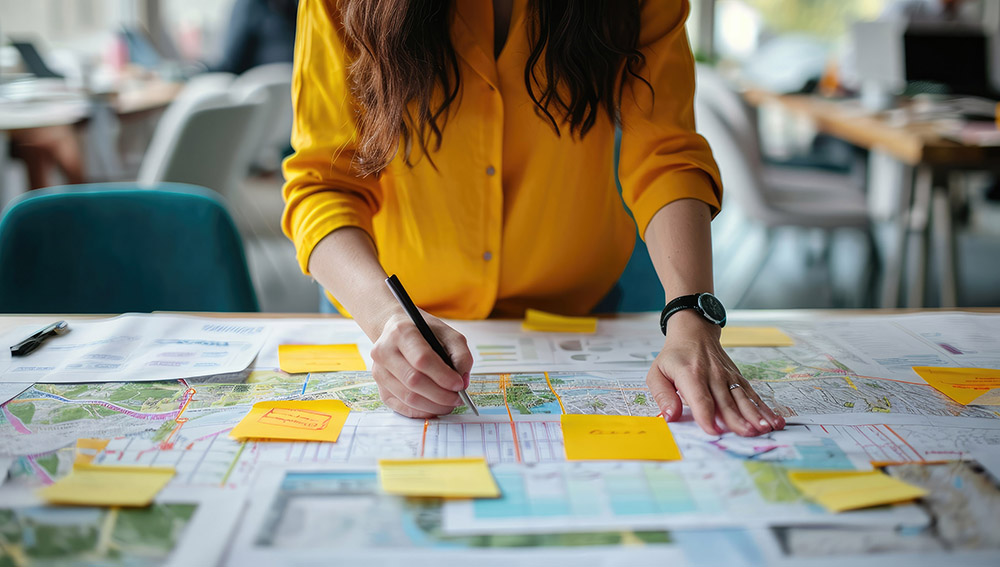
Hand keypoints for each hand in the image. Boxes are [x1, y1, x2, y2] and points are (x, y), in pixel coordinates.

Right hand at [370, 310, 473, 417]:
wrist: (398, 332)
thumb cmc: (426, 333)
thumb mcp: (449, 334)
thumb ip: (461, 355)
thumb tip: (462, 383)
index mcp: (401, 332)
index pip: (422, 359)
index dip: (443, 376)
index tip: (459, 384)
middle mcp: (384, 351)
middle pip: (413, 381)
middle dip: (440, 395)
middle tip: (458, 399)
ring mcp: (379, 371)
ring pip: (407, 397)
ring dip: (433, 406)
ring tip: (450, 403)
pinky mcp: (380, 388)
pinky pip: (401, 408)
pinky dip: (422, 412)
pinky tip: (435, 407)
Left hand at [646, 310, 784, 436]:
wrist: (694, 332)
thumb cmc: (674, 356)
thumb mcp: (657, 373)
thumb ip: (662, 396)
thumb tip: (669, 417)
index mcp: (690, 374)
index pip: (700, 398)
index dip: (707, 415)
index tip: (713, 431)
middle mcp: (712, 375)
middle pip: (726, 401)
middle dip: (737, 419)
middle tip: (748, 434)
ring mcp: (728, 376)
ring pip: (743, 398)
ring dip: (755, 414)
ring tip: (766, 428)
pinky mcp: (737, 378)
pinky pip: (752, 394)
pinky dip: (764, 407)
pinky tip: (774, 419)